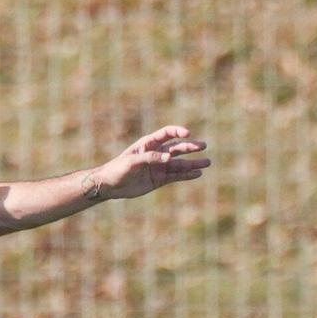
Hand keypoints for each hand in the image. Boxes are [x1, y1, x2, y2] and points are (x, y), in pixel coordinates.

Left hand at [90, 126, 211, 200]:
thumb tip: (170, 159)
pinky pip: (176, 176)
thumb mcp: (133, 161)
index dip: (178, 132)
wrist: (109, 185)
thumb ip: (151, 158)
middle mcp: (156, 154)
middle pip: (177, 148)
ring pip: (180, 164)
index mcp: (148, 144)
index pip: (167, 133)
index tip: (188, 134)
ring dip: (193, 163)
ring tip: (207, 162)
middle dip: (190, 147)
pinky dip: (187, 175)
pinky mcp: (159, 179)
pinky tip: (198, 174)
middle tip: (204, 146)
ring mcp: (159, 167)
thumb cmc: (117, 169)